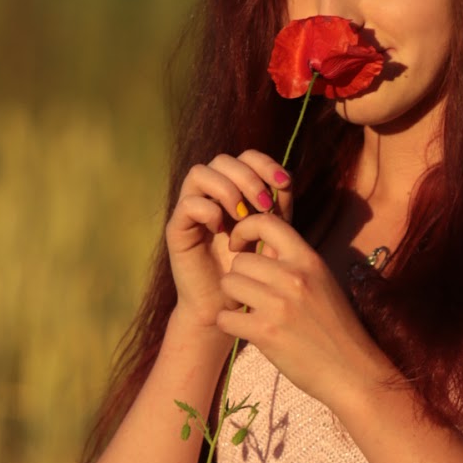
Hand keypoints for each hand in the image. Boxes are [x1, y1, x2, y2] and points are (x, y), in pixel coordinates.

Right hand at [164, 151, 293, 332]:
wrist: (229, 305)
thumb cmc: (254, 272)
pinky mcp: (178, 229)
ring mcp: (192, 209)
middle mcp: (211, 194)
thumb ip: (280, 208)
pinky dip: (208, 210)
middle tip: (264, 205)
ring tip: (243, 217)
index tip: (284, 183)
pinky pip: (187, 204)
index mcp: (236, 190)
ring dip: (227, 190)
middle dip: (248, 177)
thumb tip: (285, 180)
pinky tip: (224, 231)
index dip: (264, 163)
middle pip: (222, 159)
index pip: (246, 157)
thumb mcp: (274, 236)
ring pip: (199, 173)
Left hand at [219, 211, 394, 409]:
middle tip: (251, 295)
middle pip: (240, 261)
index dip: (245, 229)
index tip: (240, 245)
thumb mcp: (323, 284)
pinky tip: (246, 330)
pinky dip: (230, 325)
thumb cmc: (338, 330)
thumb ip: (294, 264)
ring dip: (232, 300)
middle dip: (240, 278)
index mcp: (309, 260)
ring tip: (249, 312)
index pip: (267, 222)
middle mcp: (293, 276)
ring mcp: (278, 304)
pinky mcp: (265, 332)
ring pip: (228, 284)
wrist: (353, 372)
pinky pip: (225, 317)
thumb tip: (262, 247)